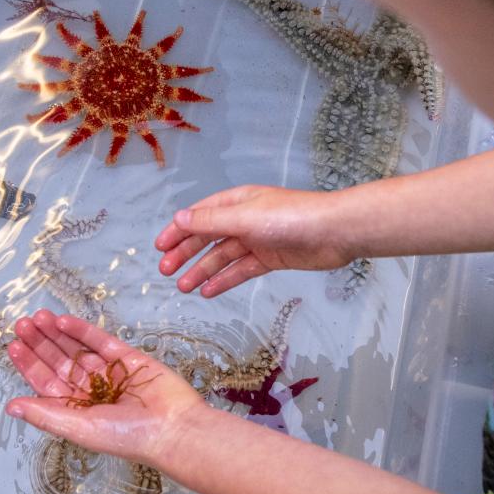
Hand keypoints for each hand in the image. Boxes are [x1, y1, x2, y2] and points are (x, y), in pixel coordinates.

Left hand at [4, 310, 208, 468]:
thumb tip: (11, 407)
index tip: (14, 346)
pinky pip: (99, 341)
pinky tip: (63, 320)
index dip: (30, 364)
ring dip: (56, 334)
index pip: (46, 383)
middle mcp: (90, 391)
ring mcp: (109, 372)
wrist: (171, 428)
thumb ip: (44, 414)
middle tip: (22, 324)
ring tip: (37, 316)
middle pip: (58, 362)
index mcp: (76, 410)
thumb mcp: (78, 428)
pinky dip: (81, 330)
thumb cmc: (127, 437)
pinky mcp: (127, 358)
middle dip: (40, 344)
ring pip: (76, 349)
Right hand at [154, 185, 353, 296]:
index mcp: (237, 202)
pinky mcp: (271, 258)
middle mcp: (244, 219)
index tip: (159, 248)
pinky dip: (226, 280)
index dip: (178, 230)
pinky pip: (241, 269)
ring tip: (183, 287)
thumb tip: (179, 219)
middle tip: (166, 272)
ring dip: (203, 270)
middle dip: (186, 253)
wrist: (334, 232)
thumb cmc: (290, 218)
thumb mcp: (246, 218)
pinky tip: (209, 291)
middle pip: (208, 236)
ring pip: (223, 256)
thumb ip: (211, 221)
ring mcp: (258, 239)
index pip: (199, 216)